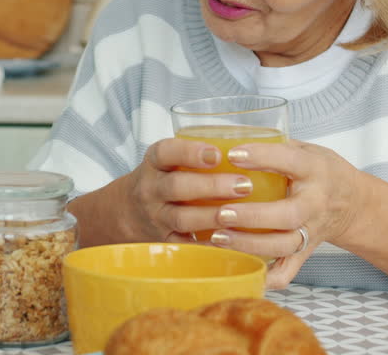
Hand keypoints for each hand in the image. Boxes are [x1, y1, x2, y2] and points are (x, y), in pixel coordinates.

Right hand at [117, 137, 257, 242]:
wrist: (127, 212)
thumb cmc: (164, 179)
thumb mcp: (169, 160)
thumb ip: (200, 151)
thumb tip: (259, 140)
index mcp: (155, 163)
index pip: (166, 152)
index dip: (190, 152)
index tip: (217, 153)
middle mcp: (151, 189)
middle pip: (177, 186)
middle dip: (212, 186)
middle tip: (245, 184)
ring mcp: (156, 217)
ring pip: (183, 218)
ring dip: (213, 216)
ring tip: (241, 214)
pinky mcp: (164, 242)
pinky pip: (187, 246)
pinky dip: (208, 246)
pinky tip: (231, 242)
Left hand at [206, 141, 363, 288]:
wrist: (354, 204)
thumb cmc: (322, 171)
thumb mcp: (307, 150)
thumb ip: (276, 146)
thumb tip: (230, 137)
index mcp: (315, 170)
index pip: (289, 161)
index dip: (262, 157)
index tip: (233, 154)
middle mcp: (315, 203)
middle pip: (288, 215)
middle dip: (253, 216)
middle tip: (222, 212)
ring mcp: (311, 230)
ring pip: (284, 245)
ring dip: (249, 245)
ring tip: (218, 237)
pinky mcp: (307, 251)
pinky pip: (288, 271)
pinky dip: (267, 278)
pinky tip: (240, 272)